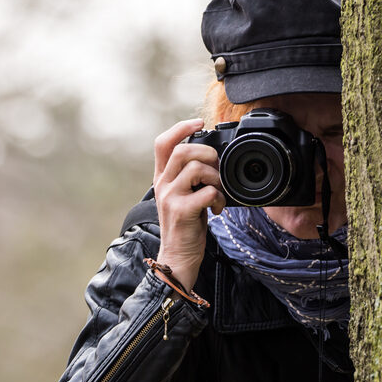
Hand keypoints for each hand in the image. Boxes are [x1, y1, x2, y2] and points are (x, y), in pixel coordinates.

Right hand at [152, 119, 225, 291]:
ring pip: (197, 167)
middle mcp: (162, 185)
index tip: (200, 123)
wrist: (177, 258)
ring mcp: (170, 197)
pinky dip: (219, 198)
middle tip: (216, 169)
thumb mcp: (181, 197)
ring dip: (216, 177)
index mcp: (161, 179)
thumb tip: (210, 158)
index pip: (163, 143)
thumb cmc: (184, 227)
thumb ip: (188, 178)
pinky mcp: (182, 211)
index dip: (181, 127)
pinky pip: (207, 192)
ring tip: (218, 191)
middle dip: (208, 153)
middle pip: (182, 150)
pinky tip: (218, 209)